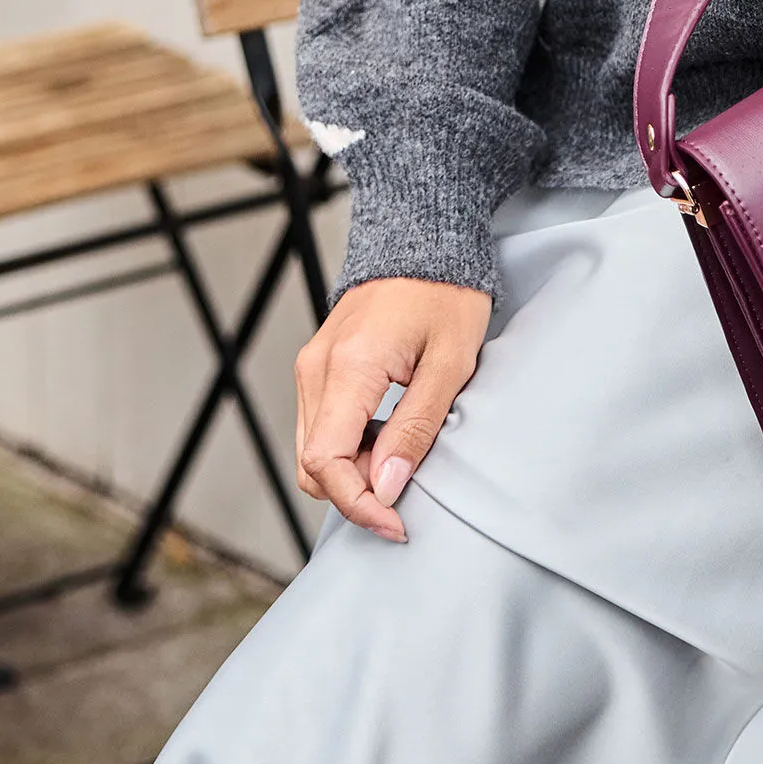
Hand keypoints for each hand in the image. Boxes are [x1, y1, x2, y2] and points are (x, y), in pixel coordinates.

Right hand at [294, 277, 490, 541]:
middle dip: (355, 494)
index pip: (327, 462)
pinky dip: (347, 448)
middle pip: (312, 463)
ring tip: (402, 461)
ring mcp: (312, 364)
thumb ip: (416, 427)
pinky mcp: (318, 365)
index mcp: (349, 365)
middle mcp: (316, 366)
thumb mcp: (450, 363)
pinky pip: (318, 425)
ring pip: (311, 449)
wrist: (425, 239)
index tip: (397, 524)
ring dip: (351, 472)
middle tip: (406, 496)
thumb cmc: (446, 293)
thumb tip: (386, 488)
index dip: (358, 505)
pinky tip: (386, 439)